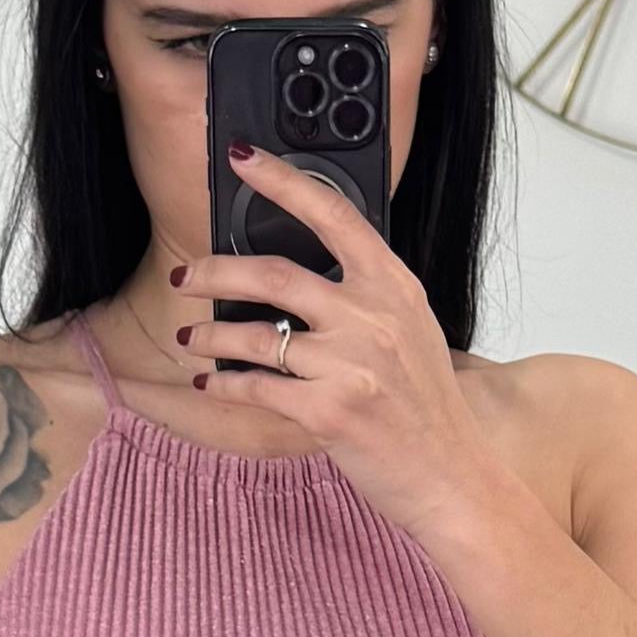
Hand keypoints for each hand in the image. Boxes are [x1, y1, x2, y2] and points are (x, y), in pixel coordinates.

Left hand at [169, 149, 504, 554]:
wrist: (452, 476)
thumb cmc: (427, 407)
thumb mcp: (412, 331)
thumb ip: (367, 296)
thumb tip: (302, 273)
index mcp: (394, 286)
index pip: (333, 214)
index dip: (282, 180)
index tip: (243, 159)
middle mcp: (373, 317)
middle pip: (273, 273)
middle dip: (214, 271)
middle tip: (185, 277)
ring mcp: (351, 364)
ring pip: (255, 335)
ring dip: (210, 334)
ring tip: (191, 337)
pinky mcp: (329, 412)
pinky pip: (256, 388)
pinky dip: (224, 385)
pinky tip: (211, 384)